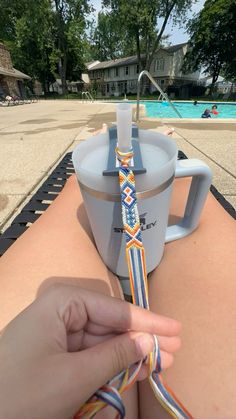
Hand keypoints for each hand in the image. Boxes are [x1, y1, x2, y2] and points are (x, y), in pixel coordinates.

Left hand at [0, 284, 180, 418]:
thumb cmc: (26, 392)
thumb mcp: (75, 376)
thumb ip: (115, 355)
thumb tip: (147, 341)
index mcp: (63, 303)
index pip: (115, 309)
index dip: (148, 321)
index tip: (176, 330)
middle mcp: (61, 312)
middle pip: (110, 324)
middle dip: (141, 339)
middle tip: (174, 349)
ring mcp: (56, 334)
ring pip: (102, 341)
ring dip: (129, 354)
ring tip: (160, 362)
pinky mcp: (54, 355)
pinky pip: (89, 356)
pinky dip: (110, 366)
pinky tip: (133, 370)